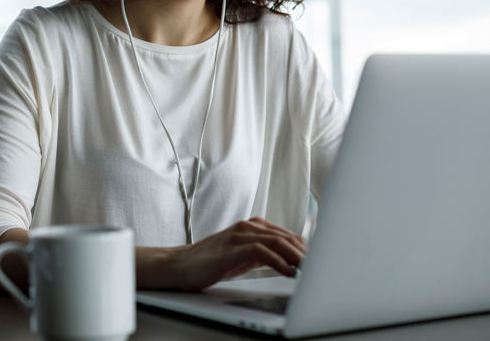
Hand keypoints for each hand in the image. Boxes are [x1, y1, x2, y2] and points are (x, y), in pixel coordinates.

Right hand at [139, 217, 306, 290]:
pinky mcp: (231, 249)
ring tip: (308, 271)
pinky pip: (261, 251)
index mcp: (250, 226)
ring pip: (277, 241)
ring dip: (296, 257)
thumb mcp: (241, 255)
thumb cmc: (208, 262)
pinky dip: (279, 262)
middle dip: (305, 253)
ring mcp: (238, 236)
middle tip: (319, 269)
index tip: (318, 263)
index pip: (286, 235)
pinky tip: (288, 272)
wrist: (179, 265)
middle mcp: (246, 227)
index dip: (304, 249)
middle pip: (285, 237)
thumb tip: (289, 262)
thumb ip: (262, 253)